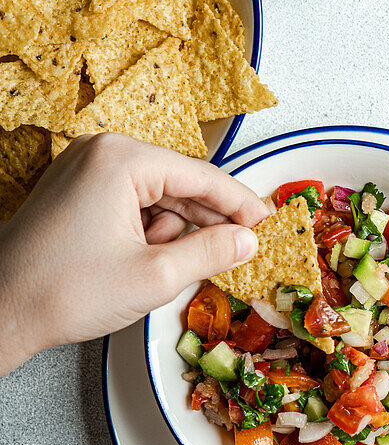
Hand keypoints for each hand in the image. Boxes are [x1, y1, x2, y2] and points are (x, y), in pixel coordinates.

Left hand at [0, 133, 269, 374]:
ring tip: (168, 269)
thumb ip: (211, 252)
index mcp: (121, 159)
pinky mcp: (76, 192)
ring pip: (156, 196)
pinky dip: (148, 231)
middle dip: (207, 221)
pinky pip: (130, 203)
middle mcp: (102, 152)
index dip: (241, 204)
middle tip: (241, 250)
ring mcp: (85, 169)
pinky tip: (149, 263)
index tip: (269, 222)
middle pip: (179, 182)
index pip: (202, 176)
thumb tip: (248, 241)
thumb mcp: (155, 276)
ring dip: (174, 232)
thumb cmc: (63, 292)